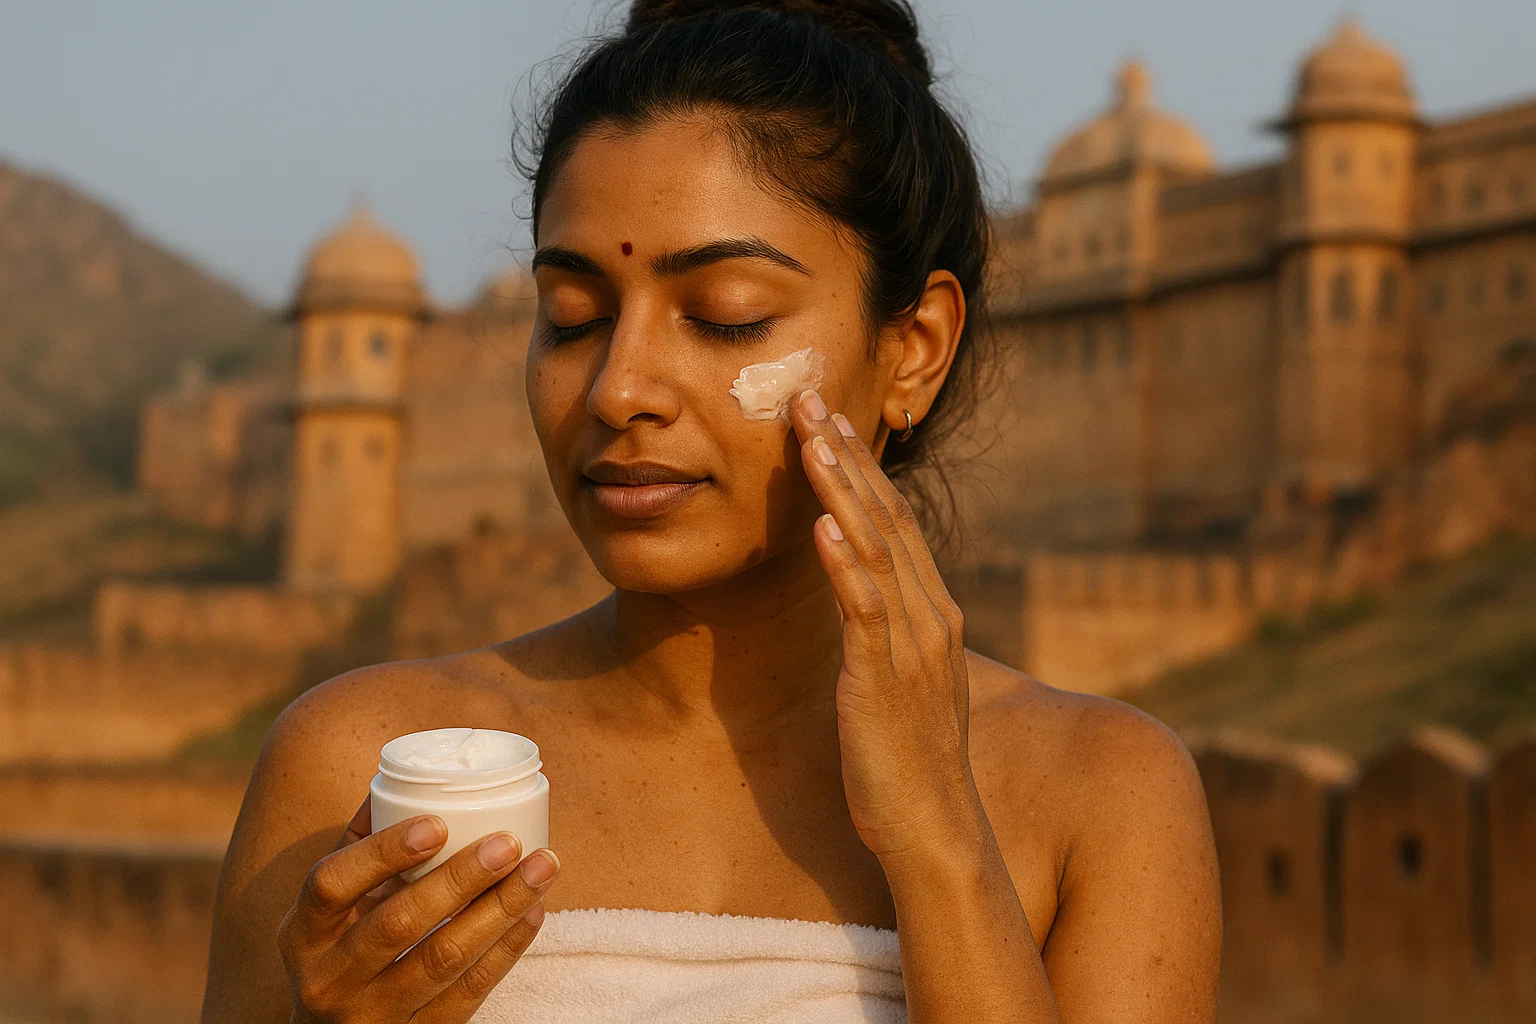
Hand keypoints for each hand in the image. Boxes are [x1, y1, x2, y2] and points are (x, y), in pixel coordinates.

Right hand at [276, 798, 560, 1023]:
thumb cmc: (338, 950)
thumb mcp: (329, 907)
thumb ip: (358, 847)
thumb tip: (397, 778)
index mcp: (303, 933)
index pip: (332, 884)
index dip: (382, 852)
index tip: (437, 824)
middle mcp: (330, 979)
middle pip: (396, 924)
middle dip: (459, 879)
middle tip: (509, 842)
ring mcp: (373, 1015)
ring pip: (443, 960)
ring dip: (500, 910)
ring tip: (542, 866)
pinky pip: (469, 994)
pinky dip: (507, 950)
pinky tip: (534, 912)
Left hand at [790, 390, 980, 863]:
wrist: (933, 828)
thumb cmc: (907, 758)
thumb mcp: (898, 678)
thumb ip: (884, 631)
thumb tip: (854, 597)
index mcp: (933, 613)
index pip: (896, 523)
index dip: (862, 467)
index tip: (828, 419)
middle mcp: (931, 618)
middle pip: (887, 519)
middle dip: (847, 457)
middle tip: (810, 400)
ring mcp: (913, 648)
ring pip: (877, 552)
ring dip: (843, 492)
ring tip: (811, 440)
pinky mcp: (885, 681)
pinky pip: (866, 613)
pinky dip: (845, 566)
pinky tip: (822, 527)